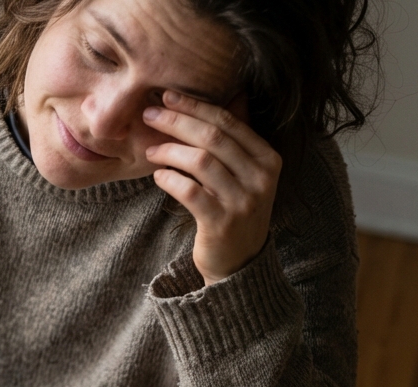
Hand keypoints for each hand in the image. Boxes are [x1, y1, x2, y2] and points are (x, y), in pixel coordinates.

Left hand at [143, 90, 281, 285]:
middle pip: (213, 137)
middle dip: (177, 121)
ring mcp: (244, 201)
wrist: (239, 262)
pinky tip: (158, 176)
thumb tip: (234, 93)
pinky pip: (189, 191)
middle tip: (149, 115)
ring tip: (150, 150)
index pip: (229, 121)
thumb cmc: (234, 210)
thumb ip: (236, 138)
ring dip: (169, 151)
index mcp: (268, 158)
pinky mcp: (222, 223)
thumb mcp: (244, 173)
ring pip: (200, 162)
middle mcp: (262, 178)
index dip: (195, 105)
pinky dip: (169, 179)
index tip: (167, 96)